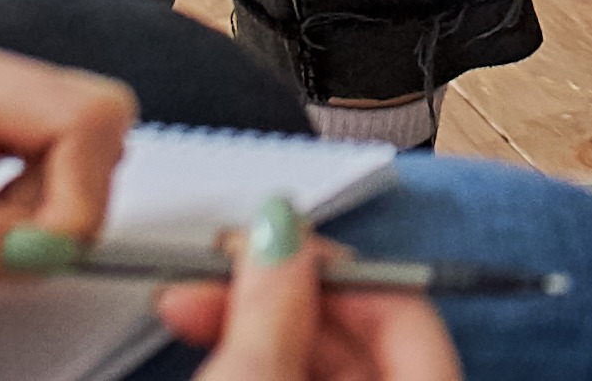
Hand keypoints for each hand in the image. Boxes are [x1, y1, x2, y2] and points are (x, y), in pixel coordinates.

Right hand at [151, 194, 467, 380]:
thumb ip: (271, 308)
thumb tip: (278, 231)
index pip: (407, 306)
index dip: (338, 264)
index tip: (277, 237)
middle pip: (358, 332)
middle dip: (280, 291)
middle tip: (215, 263)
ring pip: (317, 361)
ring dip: (253, 322)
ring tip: (184, 298)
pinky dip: (251, 360)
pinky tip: (203, 341)